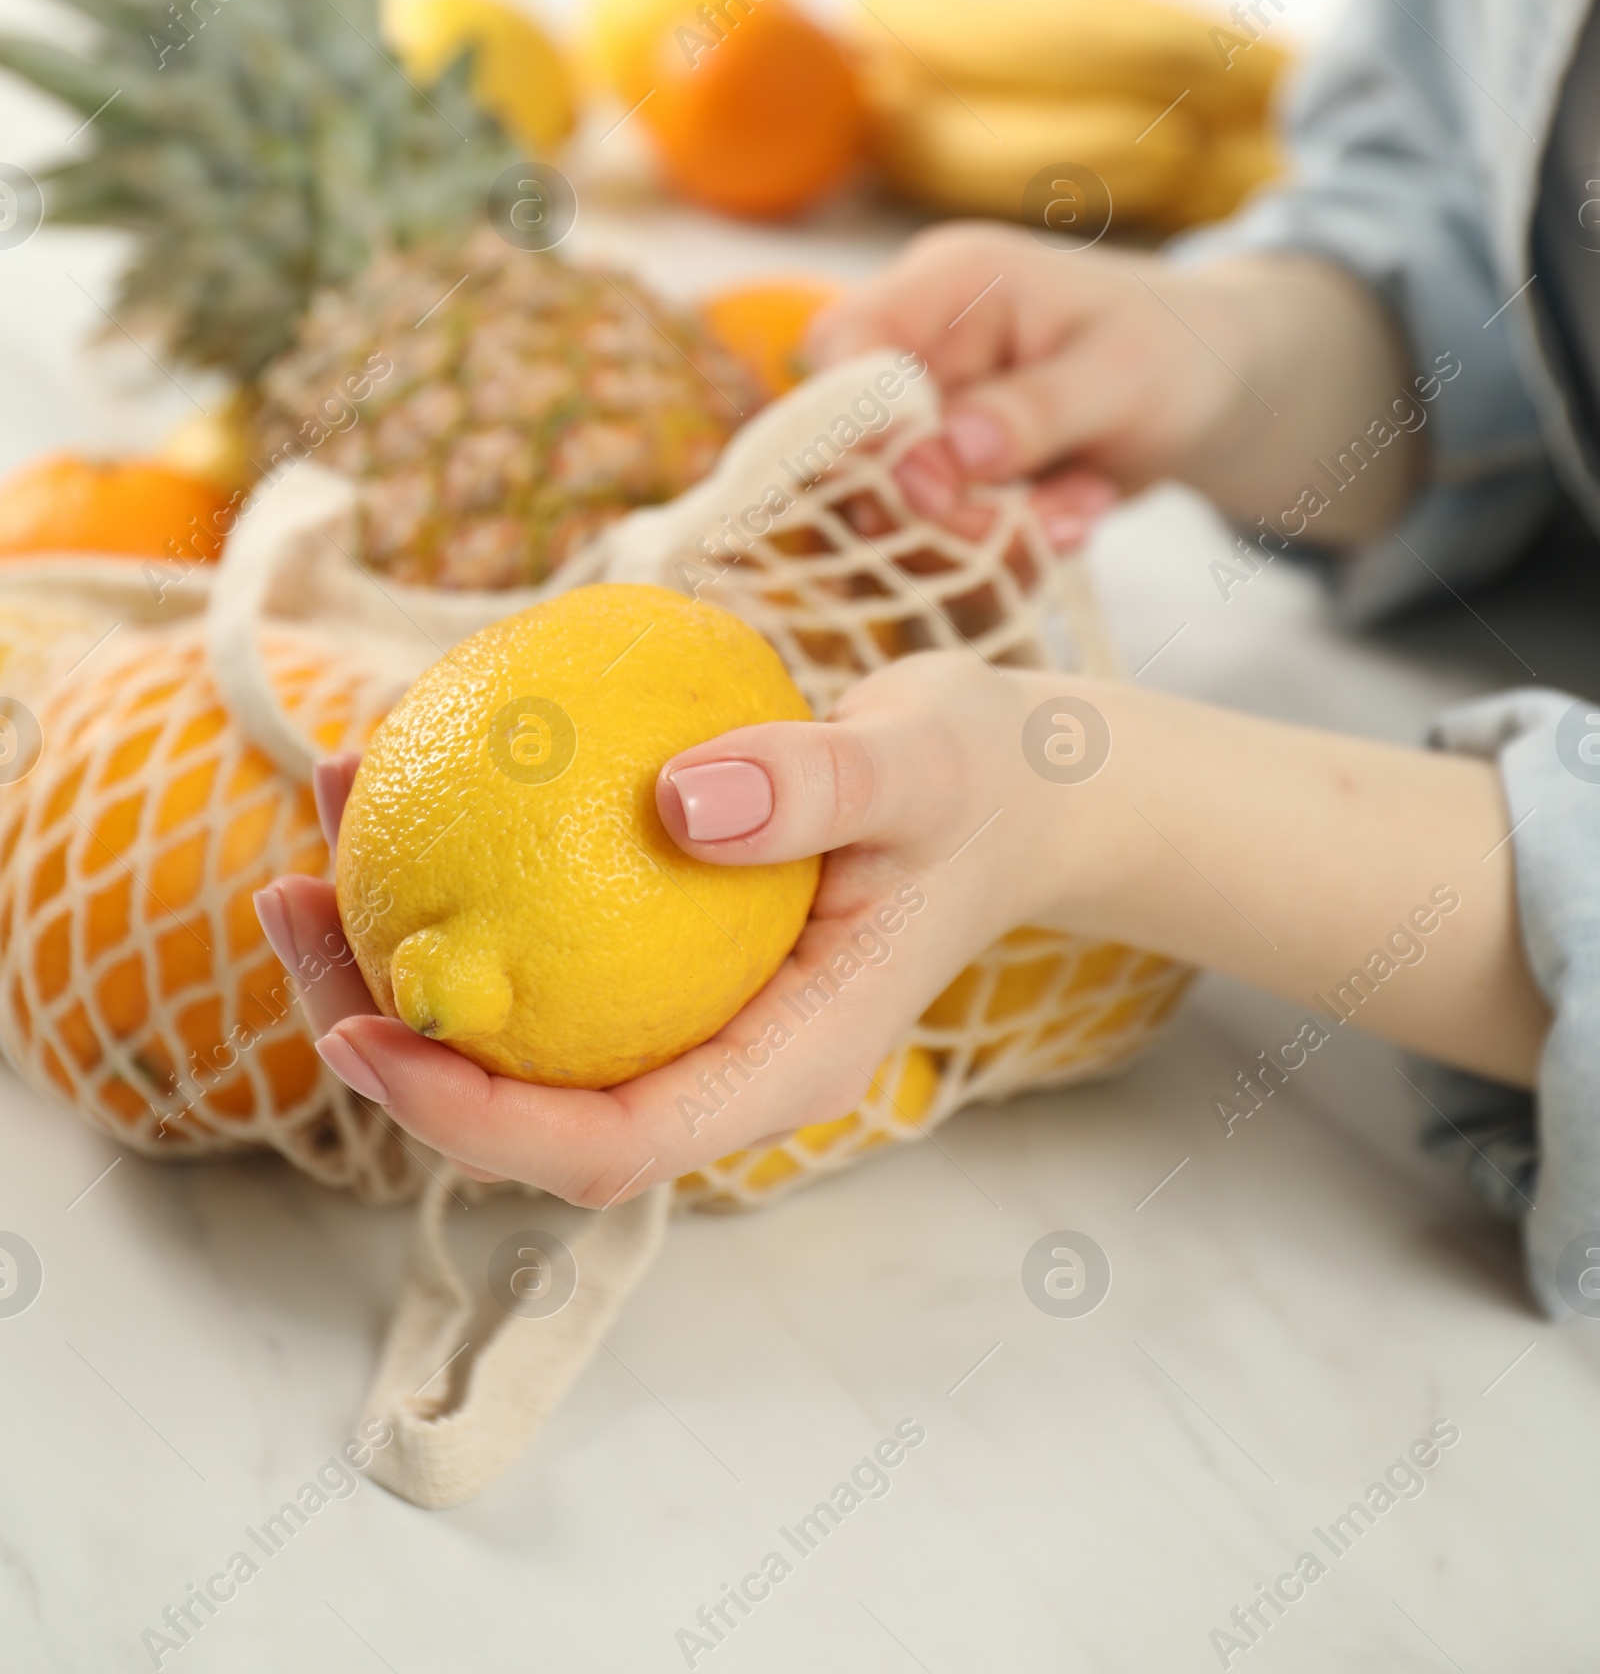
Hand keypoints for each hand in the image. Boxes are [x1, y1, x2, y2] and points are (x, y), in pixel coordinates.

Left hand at [255, 656, 1055, 1208]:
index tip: (369, 1034)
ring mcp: (684, 1006)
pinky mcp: (657, 941)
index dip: (474, 1120)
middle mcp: (716, 1058)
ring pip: (513, 1016)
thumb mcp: (924, 765)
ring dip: (398, 933)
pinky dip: (464, 862)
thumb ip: (820, 786)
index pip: (611, 1146)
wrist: (1015, 780)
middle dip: (386, 1029)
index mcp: (783, 1065)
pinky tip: (405, 757)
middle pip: (523, 1099)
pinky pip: (538, 927)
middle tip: (290, 902)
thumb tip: (677, 803)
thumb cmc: (983, 780)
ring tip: (323, 802)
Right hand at [808, 223, 1426, 550]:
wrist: (1216, 378)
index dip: (862, 431)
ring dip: (985, 531)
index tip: (932, 494)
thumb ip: (1031, 412)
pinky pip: (941, 524)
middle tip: (1041, 526)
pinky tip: (1077, 512)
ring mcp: (929, 404)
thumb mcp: (1123, 376)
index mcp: (951, 280)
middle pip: (859, 442)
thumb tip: (939, 457)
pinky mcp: (947, 460)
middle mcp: (920, 338)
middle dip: (945, 507)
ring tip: (1081, 512)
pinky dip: (1005, 540)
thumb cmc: (1177, 349)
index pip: (845, 348)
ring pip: (897, 500)